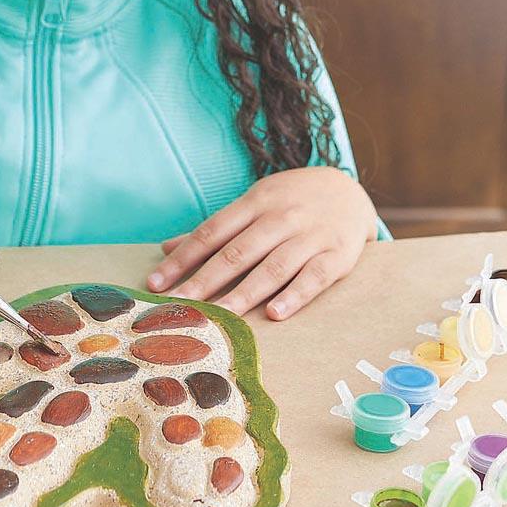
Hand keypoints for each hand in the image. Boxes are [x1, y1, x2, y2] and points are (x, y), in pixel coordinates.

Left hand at [146, 167, 376, 319]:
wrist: (350, 191)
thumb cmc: (292, 201)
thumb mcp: (254, 203)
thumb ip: (216, 228)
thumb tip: (167, 246)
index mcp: (255, 202)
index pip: (212, 232)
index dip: (183, 258)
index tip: (156, 282)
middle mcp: (280, 217)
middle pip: (237, 252)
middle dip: (205, 280)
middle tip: (179, 305)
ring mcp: (310, 236)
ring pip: (273, 266)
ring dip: (244, 292)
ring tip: (220, 315)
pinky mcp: (338, 255)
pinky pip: (314, 277)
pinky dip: (294, 295)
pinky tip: (275, 314)